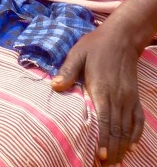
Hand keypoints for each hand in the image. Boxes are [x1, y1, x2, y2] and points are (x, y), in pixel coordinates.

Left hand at [52, 25, 144, 165]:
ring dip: (122, 146)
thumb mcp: (77, 54)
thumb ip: (67, 71)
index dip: (103, 139)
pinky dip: (136, 134)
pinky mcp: (134, 97)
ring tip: (115, 161)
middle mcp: (118, 98)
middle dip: (112, 150)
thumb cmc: (95, 46)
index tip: (100, 155)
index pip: (104, 120)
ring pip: (127, 129)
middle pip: (117, 130)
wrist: (121, 38)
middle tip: (105, 165)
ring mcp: (129, 98)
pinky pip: (138, 120)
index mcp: (102, 89)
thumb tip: (54, 86)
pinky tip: (131, 145)